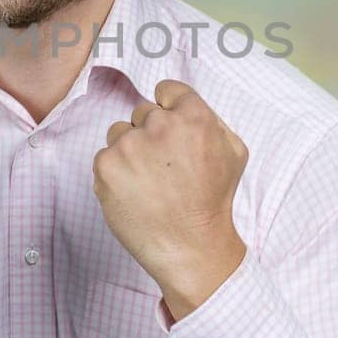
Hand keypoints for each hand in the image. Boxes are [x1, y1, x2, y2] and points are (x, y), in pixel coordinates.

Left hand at [92, 79, 248, 319]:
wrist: (192, 247)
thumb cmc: (213, 202)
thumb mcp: (234, 152)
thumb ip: (211, 120)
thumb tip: (183, 104)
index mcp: (193, 116)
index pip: (167, 90)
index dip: (169, 109)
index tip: (170, 131)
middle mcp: (160, 124)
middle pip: (143, 112)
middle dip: (150, 134)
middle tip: (164, 167)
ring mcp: (130, 144)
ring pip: (119, 133)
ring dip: (129, 151)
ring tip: (148, 181)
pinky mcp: (106, 166)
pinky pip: (104, 157)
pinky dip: (115, 173)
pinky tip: (134, 192)